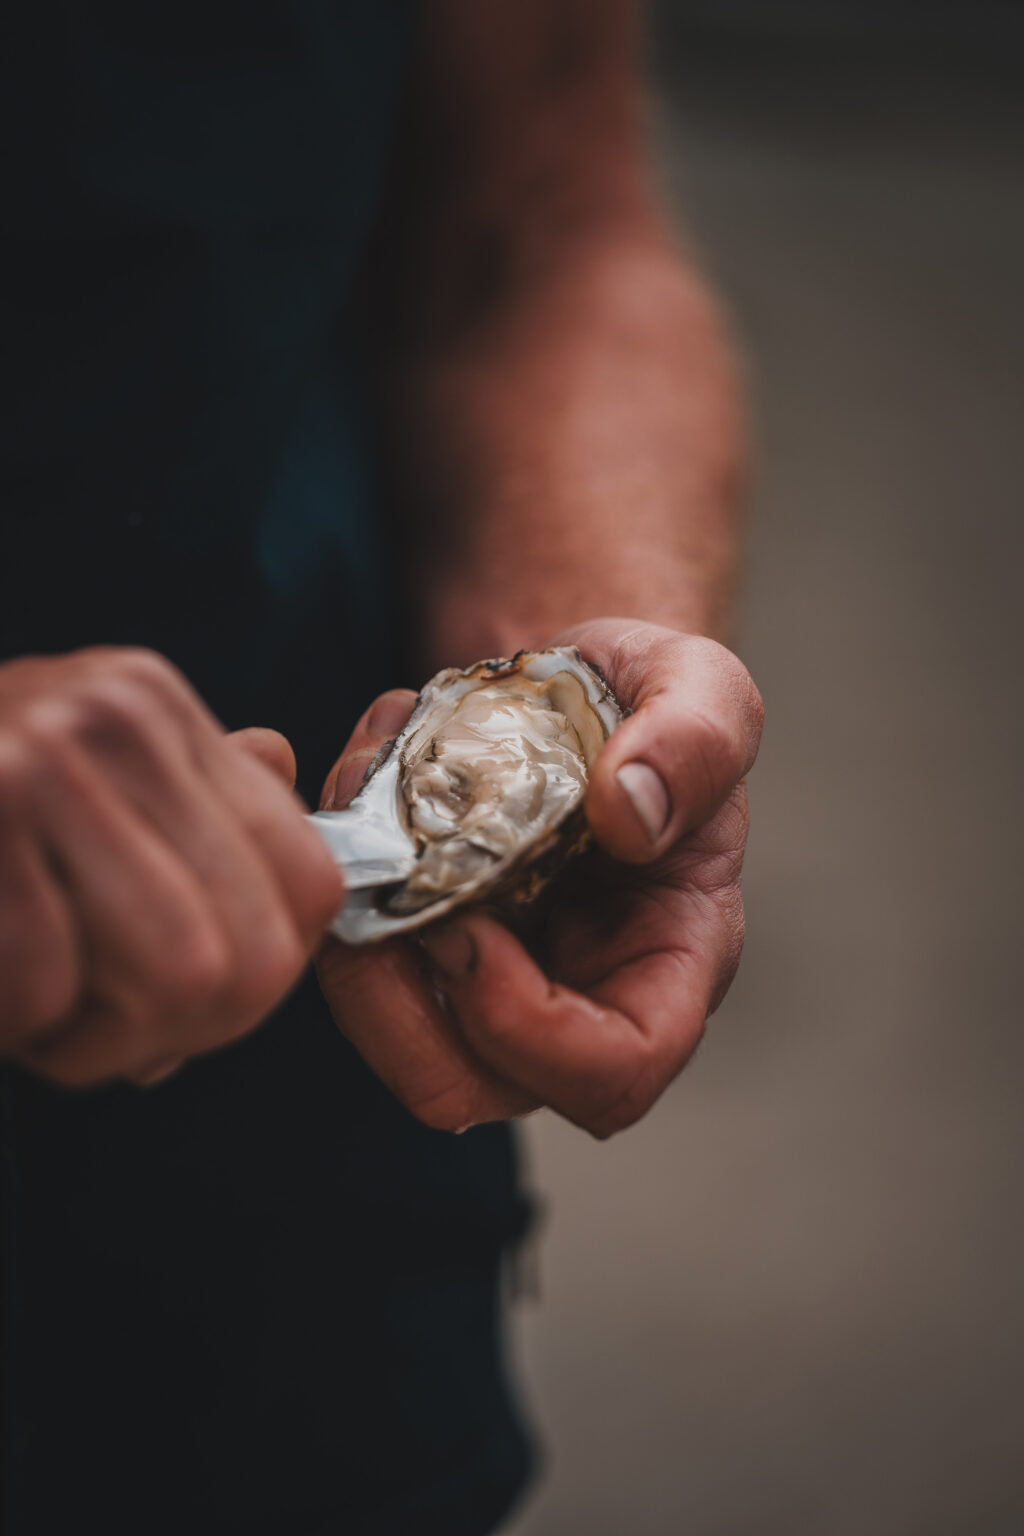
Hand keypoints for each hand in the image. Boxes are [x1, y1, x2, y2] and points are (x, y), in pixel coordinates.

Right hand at [0, 648, 343, 1085]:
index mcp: (157, 712)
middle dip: (183, 1033)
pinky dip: (19, 1024)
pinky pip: (46, 989)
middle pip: (255, 951)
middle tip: (108, 1034)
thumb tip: (275, 765)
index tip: (198, 1006)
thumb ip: (185, 799)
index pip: (310, 881)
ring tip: (42, 1012)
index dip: (268, 979)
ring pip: (180, 976)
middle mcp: (119, 717)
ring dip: (100, 1040)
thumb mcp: (69, 779)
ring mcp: (44, 762)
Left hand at [316, 620, 762, 1136]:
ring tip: (357, 795)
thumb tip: (629, 813)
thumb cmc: (653, 699)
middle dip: (390, 1007)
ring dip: (347, 942)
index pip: (617, 1071)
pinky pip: (364, 965)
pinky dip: (340, 884)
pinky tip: (359, 774)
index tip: (467, 926)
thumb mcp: (703, 688)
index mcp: (671, 959)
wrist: (583, 686)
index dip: (529, 1031)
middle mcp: (582, 996)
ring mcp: (497, 981)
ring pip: (397, 1040)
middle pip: (473, 1088)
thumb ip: (695, 742)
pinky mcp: (430, 946)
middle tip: (373, 888)